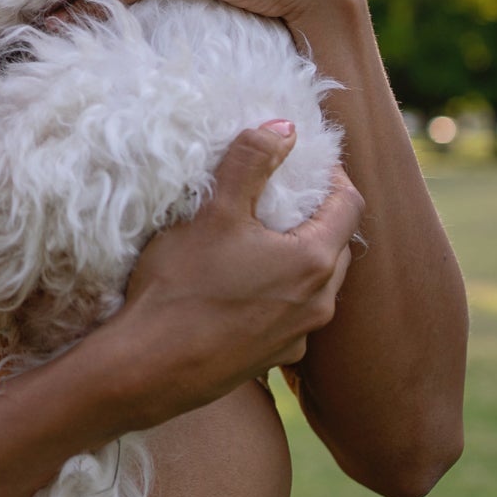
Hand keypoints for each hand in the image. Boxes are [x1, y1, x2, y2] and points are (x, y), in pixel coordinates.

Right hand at [107, 122, 362, 430]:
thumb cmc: (182, 287)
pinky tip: (243, 286)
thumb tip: (285, 127)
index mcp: (313, 263)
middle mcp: (318, 304)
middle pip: (336, 245)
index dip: (333, 175)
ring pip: (314, 283)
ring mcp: (297, 338)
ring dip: (298, 256)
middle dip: (317, 214)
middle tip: (285, 192)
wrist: (147, 369)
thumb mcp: (215, 212)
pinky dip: (279, 292)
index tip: (307, 160)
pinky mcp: (271, 360)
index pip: (348, 205)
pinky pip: (290, 314)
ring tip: (261, 237)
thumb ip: (251, 162)